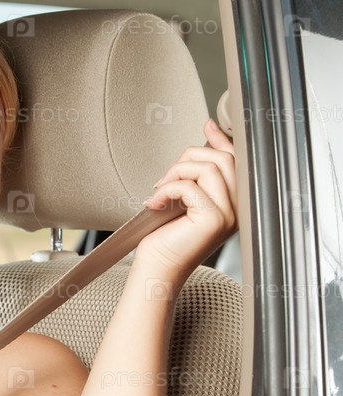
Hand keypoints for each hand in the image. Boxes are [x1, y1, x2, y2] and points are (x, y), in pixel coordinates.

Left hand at [138, 119, 237, 279]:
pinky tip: (156, 203)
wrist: (158, 268)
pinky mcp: (213, 219)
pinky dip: (167, 189)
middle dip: (188, 158)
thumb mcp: (185, 198)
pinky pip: (190, 187)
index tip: (206, 126)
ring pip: (207, 168)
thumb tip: (203, 138)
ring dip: (176, 172)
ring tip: (160, 191)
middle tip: (165, 178)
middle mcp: (239, 208)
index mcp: (235, 202)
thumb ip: (196, 174)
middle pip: (222, 158)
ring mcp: (229, 214)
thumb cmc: (167, 237)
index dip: (222, 139)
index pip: (237, 161)